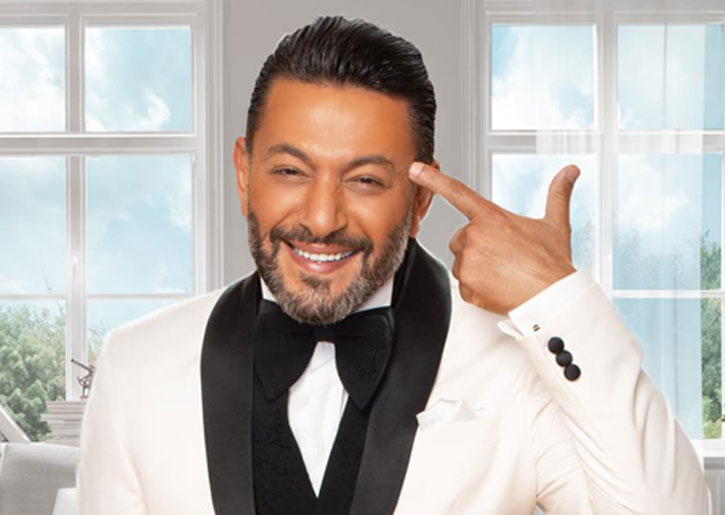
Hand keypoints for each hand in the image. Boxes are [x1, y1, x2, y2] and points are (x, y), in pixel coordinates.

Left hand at [408, 162, 579, 314]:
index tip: (414, 168)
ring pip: (462, 263)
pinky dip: (478, 290)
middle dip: (477, 248)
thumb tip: (570, 171)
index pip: (456, 192)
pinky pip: (464, 286)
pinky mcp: (465, 284)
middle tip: (503, 258)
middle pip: (461, 239)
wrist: (552, 297)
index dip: (433, 178)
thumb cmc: (553, 263)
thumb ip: (558, 194)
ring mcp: (468, 260)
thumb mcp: (555, 225)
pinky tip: (498, 288)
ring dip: (477, 269)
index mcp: (492, 217)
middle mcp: (475, 235)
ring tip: (503, 274)